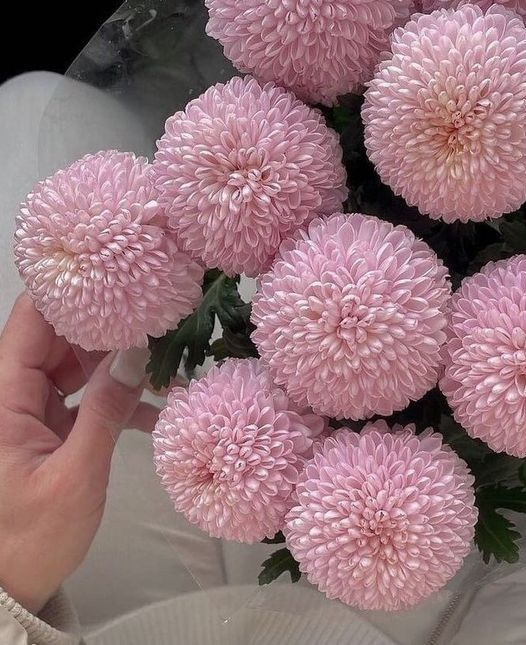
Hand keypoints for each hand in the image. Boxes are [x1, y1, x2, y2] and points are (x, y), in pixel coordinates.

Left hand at [0, 294, 156, 612]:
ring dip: (120, 365)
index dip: (72, 293)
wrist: (6, 589)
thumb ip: (106, 411)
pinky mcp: (46, 427)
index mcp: (3, 396)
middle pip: (60, 336)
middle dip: (110, 328)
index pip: (32, 321)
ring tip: (168, 367)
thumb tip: (136, 354)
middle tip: (161, 323)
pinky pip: (83, 395)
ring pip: (76, 363)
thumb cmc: (29, 538)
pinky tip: (156, 408)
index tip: (121, 278)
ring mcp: (29, 409)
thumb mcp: (75, 476)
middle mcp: (12, 392)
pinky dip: (117, 398)